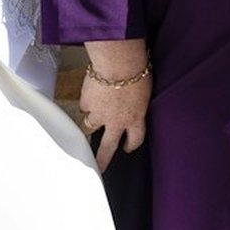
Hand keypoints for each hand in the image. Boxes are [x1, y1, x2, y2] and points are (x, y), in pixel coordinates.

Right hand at [79, 54, 151, 171]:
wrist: (117, 62)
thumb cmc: (137, 71)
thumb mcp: (145, 92)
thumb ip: (137, 103)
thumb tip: (132, 103)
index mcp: (136, 118)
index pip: (135, 139)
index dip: (131, 144)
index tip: (128, 148)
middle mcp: (116, 121)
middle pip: (108, 147)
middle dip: (103, 160)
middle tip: (99, 167)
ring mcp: (98, 114)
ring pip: (90, 127)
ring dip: (91, 125)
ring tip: (88, 125)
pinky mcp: (86, 103)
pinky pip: (85, 105)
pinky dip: (87, 102)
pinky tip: (91, 93)